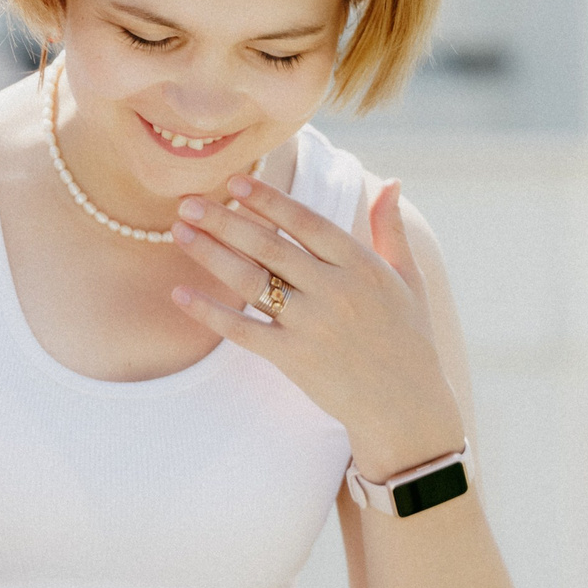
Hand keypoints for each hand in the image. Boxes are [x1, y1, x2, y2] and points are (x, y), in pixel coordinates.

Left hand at [169, 175, 464, 479]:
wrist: (405, 405)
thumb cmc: (408, 338)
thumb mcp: (408, 280)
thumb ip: (391, 231)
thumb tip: (390, 182)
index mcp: (362, 266)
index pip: (306, 223)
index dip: (269, 200)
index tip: (235, 182)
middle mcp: (335, 291)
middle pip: (269, 246)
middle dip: (224, 220)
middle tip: (187, 201)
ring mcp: (312, 325)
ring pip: (251, 281)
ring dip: (210, 254)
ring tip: (179, 231)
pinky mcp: (292, 358)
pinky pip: (242, 330)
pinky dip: (209, 312)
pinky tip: (180, 294)